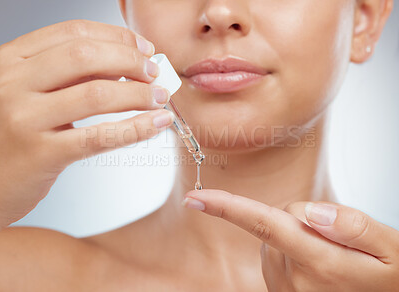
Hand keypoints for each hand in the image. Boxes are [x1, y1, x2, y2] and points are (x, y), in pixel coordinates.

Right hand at [0, 20, 173, 228]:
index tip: (143, 47)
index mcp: (11, 62)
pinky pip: (100, 136)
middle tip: (154, 73)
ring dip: (139, 94)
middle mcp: (12, 83)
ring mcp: (25, 118)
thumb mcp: (29, 95)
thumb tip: (121, 66)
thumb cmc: (11, 138)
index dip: (116, 37)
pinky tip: (157, 123)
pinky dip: (136, 127)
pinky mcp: (41, 154)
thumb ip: (67, 78)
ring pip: (96, 94)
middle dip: (130, 61)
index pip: (71, 33)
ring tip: (160, 98)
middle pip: (85, 57)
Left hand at [182, 189, 398, 291]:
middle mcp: (294, 278)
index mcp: (320, 263)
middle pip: (279, 219)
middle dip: (303, 218)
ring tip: (331, 255)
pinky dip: (292, 249)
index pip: (263, 225)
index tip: (195, 198)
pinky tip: (317, 264)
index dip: (226, 208)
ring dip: (298, 235)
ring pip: (275, 236)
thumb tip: (310, 211)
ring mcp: (285, 288)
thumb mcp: (390, 249)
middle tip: (339, 238)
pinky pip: (275, 253)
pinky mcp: (281, 290)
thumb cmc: (391, 280)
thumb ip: (352, 226)